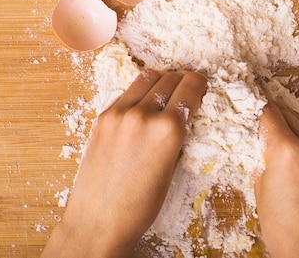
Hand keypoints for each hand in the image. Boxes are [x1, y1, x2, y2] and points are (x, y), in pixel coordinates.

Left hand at [41, 70, 206, 257]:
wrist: (97, 220)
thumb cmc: (138, 207)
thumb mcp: (172, 170)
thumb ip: (178, 136)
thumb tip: (184, 113)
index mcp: (168, 130)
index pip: (190, 87)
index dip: (200, 83)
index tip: (202, 84)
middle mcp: (143, 115)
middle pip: (169, 78)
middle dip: (181, 80)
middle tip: (186, 86)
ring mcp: (118, 114)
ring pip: (145, 79)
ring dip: (159, 81)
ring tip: (165, 91)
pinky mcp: (101, 118)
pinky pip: (125, 94)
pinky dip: (138, 94)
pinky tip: (142, 107)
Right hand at [254, 99, 298, 257]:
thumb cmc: (283, 228)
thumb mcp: (259, 185)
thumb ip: (261, 153)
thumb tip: (261, 134)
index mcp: (287, 151)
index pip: (267, 112)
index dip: (254, 103)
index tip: (247, 95)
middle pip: (286, 112)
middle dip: (270, 111)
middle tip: (256, 107)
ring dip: (288, 122)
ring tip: (274, 126)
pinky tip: (294, 144)